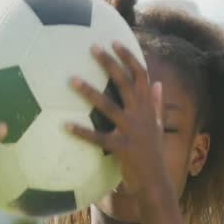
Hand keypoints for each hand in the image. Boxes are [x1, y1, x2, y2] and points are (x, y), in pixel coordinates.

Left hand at [65, 42, 171, 198]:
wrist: (156, 182)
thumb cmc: (153, 154)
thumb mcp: (158, 126)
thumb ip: (157, 105)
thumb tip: (158, 83)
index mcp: (148, 108)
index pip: (141, 75)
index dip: (128, 57)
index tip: (114, 41)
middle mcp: (141, 115)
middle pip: (125, 82)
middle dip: (109, 63)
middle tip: (92, 47)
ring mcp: (132, 131)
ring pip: (108, 106)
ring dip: (89, 91)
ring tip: (71, 79)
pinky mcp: (121, 148)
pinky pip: (98, 138)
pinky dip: (81, 132)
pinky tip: (64, 125)